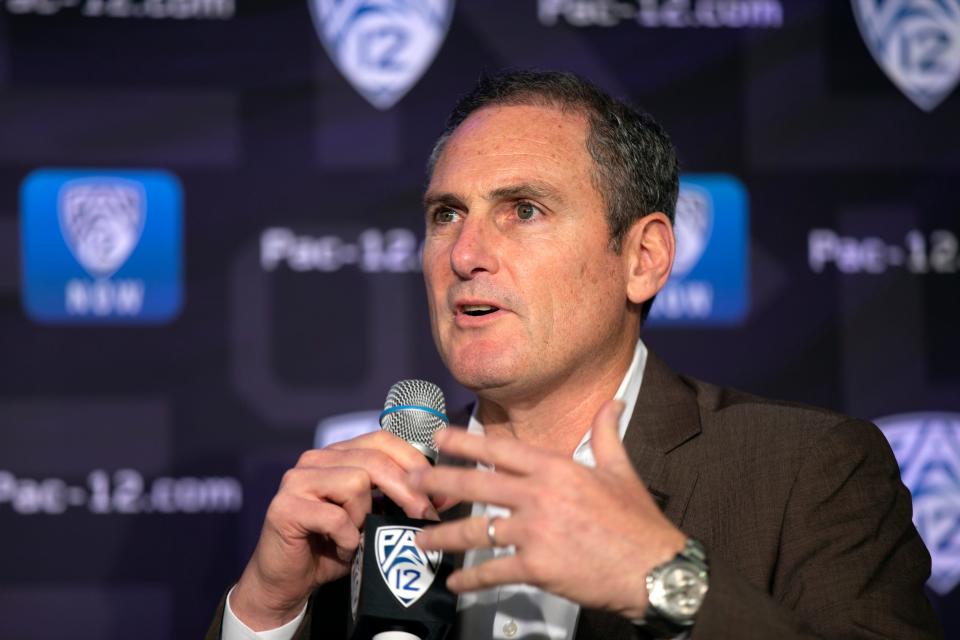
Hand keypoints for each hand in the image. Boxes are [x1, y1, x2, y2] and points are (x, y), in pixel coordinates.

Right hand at [230, 431, 449, 630]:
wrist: (287, 581)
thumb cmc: (332, 547)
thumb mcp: (372, 519)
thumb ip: (398, 502)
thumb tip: (445, 495)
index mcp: (337, 455)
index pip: (382, 440)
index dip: (414, 462)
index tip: (439, 492)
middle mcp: (315, 459)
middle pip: (373, 460)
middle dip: (407, 490)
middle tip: (424, 516)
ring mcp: (297, 480)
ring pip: (355, 483)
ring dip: (365, 517)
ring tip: (357, 536)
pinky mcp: (285, 507)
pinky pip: (335, 517)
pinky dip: (346, 538)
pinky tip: (340, 548)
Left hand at [409, 400, 686, 619]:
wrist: (655, 569)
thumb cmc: (638, 521)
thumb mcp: (621, 469)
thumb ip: (607, 433)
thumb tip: (612, 402)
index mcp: (556, 468)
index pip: (500, 448)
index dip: (464, 441)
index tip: (437, 436)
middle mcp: (539, 495)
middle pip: (476, 484)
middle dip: (439, 481)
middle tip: (412, 481)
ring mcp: (535, 531)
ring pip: (476, 530)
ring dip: (443, 536)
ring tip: (421, 539)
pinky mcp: (536, 566)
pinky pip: (493, 571)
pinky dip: (471, 578)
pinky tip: (456, 582)